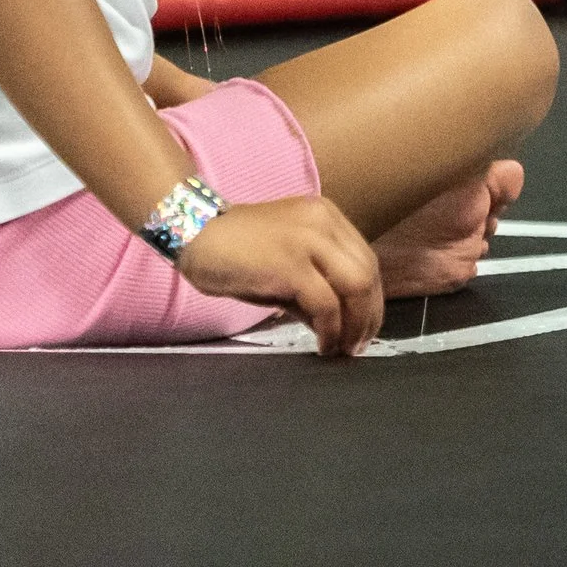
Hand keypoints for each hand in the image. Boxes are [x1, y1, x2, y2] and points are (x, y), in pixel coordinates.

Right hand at [173, 195, 382, 356]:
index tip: (366, 326)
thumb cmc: (235, 250)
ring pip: (356, 287)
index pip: (365, 259)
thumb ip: (314, 284)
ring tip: (344, 349)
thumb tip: (338, 324)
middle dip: (370, 315)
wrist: (195, 232)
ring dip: (356, 325)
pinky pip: (326, 304)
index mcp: (325, 216)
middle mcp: (323, 222)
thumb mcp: (285, 260)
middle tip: (360, 345)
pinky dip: (331, 330)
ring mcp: (308, 241)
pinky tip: (323, 345)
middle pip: (368, 273)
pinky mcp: (291, 265)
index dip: (371, 298)